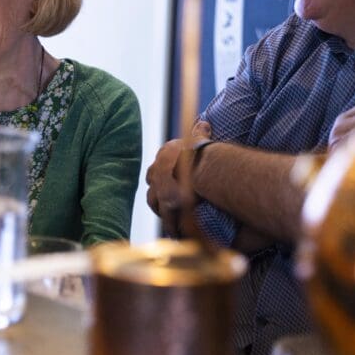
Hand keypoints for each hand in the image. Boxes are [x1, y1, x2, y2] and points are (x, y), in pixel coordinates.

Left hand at [146, 122, 212, 237]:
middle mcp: (157, 170)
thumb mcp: (199, 137)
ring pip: (154, 201)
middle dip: (157, 192)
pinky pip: (167, 217)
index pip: (157, 166)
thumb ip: (199, 132)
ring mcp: (159, 188)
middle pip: (152, 183)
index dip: (160, 174)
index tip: (167, 180)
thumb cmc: (201, 150)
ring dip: (161, 208)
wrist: (200, 164)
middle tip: (167, 200)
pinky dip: (171, 224)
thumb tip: (202, 124)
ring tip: (170, 218)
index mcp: (164, 154)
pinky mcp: (166, 203)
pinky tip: (176, 230)